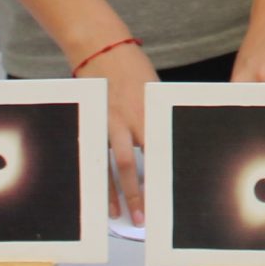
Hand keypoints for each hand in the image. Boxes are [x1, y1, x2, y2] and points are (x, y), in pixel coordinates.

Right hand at [74, 41, 158, 223]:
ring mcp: (107, 123)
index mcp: (149, 112)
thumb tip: (164, 141)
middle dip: (140, 193)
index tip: (172, 195)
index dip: (165, 174)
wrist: (99, 47)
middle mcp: (128, 121)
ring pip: (112, 166)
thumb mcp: (153, 91)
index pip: (160, 150)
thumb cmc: (132, 67)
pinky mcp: (92, 123)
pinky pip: (96, 156)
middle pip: (135, 165)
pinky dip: (99, 178)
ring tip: (121, 216)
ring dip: (117, 194)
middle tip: (145, 218)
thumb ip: (155, 117)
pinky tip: (100, 196)